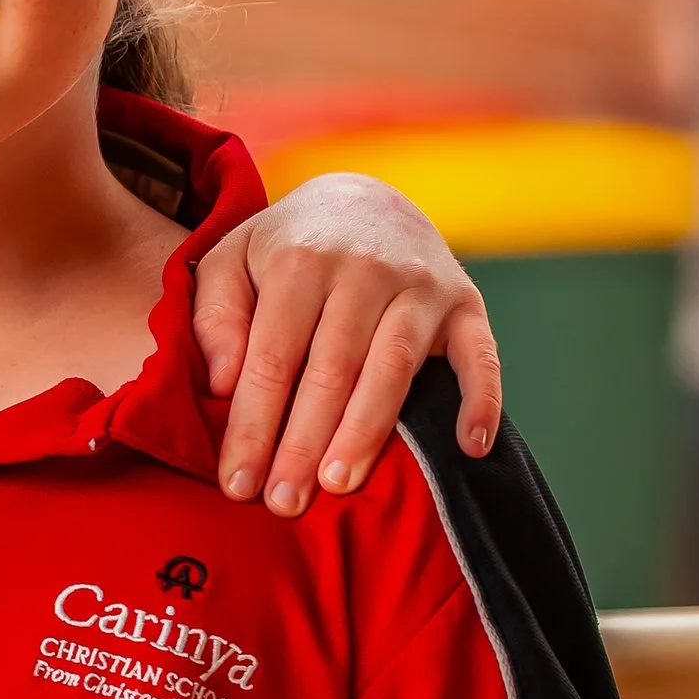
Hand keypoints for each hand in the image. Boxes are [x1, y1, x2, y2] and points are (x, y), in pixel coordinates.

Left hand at [192, 173, 500, 515]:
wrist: (362, 197)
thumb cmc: (286, 247)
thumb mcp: (232, 260)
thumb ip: (216, 315)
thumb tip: (224, 381)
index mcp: (300, 261)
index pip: (272, 357)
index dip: (253, 423)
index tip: (238, 481)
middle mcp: (364, 269)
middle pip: (331, 369)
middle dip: (304, 441)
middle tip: (284, 501)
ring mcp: (420, 285)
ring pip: (394, 367)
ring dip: (367, 430)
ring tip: (339, 484)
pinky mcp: (466, 301)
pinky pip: (482, 355)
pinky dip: (481, 400)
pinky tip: (469, 447)